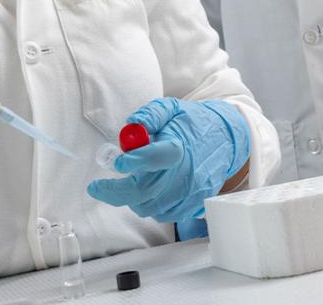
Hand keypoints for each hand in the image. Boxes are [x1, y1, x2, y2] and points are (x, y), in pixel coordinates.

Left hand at [86, 98, 249, 228]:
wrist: (224, 140)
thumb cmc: (192, 124)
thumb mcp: (171, 108)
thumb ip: (150, 115)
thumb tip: (130, 126)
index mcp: (179, 147)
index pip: (155, 158)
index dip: (134, 161)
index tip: (116, 163)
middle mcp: (185, 174)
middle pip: (144, 192)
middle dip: (115, 192)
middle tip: (97, 188)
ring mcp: (190, 194)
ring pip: (149, 206)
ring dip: (132, 197)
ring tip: (132, 181)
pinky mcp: (192, 206)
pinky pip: (162, 214)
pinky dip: (149, 204)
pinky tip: (150, 189)